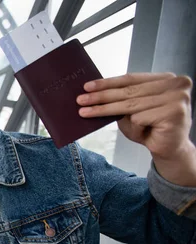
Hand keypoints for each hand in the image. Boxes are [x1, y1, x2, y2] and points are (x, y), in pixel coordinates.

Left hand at [77, 73, 192, 159]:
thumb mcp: (131, 111)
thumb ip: (120, 100)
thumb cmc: (149, 128)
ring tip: (85, 113)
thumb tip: (93, 93)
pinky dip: (135, 126)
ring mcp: (178, 97)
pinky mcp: (175, 112)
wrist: (169, 149)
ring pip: (131, 104)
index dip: (108, 82)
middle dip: (101, 96)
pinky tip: (143, 132)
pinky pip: (140, 118)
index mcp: (166, 78)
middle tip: (80, 100)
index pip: (131, 78)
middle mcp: (176, 83)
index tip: (87, 86)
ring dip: (105, 110)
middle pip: (128, 91)